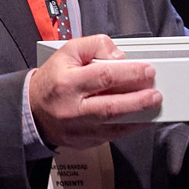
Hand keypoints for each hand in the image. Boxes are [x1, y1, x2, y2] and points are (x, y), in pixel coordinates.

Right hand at [30, 34, 158, 148]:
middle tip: (155, 93)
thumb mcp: (67, 52)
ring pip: (114, 126)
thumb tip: (118, 57)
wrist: (33, 111)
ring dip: (138, 116)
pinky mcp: (84, 142)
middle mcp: (72, 109)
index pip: (103, 77)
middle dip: (138, 100)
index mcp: (67, 84)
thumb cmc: (52, 81)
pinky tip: (140, 119)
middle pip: (111, 106)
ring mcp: (78, 129)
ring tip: (152, 106)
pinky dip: (129, 128)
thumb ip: (94, 46)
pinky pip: (112, 136)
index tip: (146, 70)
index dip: (129, 73)